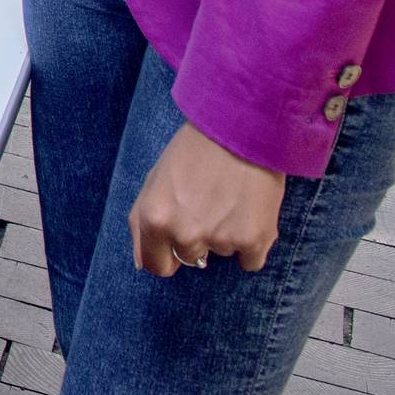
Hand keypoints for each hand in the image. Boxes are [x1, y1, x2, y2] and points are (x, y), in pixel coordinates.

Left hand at [129, 122, 287, 275]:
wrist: (241, 128)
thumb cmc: (193, 151)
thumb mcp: (153, 181)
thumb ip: (140, 225)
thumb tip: (141, 263)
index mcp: (155, 220)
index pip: (155, 266)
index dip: (165, 256)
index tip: (175, 245)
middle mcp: (185, 235)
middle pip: (191, 259)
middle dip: (198, 239)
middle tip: (207, 205)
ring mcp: (220, 240)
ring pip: (221, 254)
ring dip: (226, 234)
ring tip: (230, 198)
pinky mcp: (254, 240)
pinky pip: (250, 260)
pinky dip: (252, 242)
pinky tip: (250, 212)